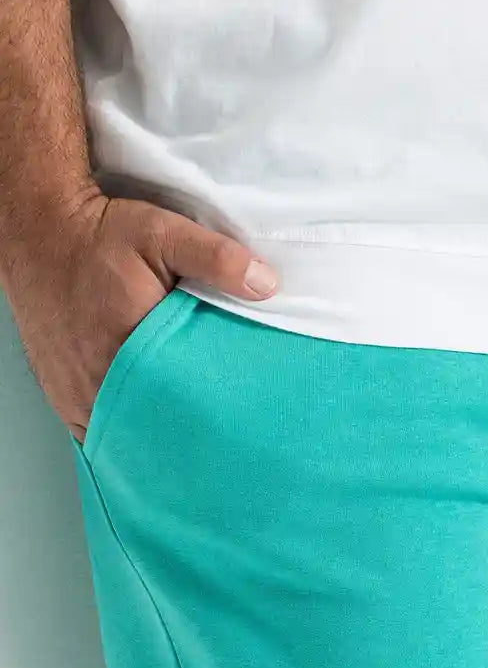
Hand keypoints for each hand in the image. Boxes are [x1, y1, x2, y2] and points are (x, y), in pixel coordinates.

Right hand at [3, 187, 278, 441]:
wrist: (41, 237)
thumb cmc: (102, 238)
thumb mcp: (166, 234)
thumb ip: (217, 259)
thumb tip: (266, 285)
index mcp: (128, 347)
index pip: (184, 402)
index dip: (215, 411)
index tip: (243, 414)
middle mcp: (97, 382)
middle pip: (157, 426)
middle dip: (191, 429)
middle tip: (227, 428)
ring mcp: (77, 395)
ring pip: (127, 434)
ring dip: (158, 432)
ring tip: (195, 428)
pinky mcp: (65, 397)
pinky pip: (101, 431)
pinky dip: (128, 431)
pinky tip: (153, 422)